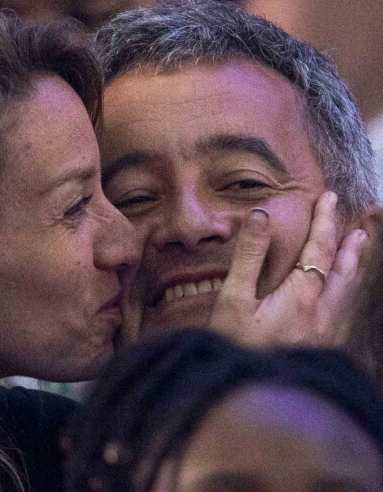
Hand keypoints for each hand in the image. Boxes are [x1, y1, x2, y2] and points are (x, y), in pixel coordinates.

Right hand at [209, 191, 368, 346]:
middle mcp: (323, 312)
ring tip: (361, 246)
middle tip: (360, 221)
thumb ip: (248, 256)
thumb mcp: (233, 300)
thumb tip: (260, 216)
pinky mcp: (324, 348)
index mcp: (301, 296)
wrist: (249, 397)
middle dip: (349, 242)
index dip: (324, 222)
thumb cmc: (236, 347)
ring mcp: (327, 333)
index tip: (327, 197)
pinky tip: (345, 292)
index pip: (319, 249)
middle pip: (344, 270)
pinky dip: (350, 289)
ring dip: (356, 265)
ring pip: (349, 291)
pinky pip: (346, 310)